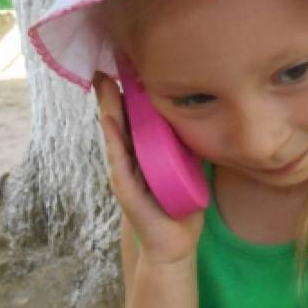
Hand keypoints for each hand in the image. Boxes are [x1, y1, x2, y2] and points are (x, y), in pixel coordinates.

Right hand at [94, 72, 203, 262]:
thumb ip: (185, 144)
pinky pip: (118, 159)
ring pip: (114, 134)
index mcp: (143, 152)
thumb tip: (202, 115)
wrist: (175, 243)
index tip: (126, 65)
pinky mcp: (125, 188)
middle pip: (119, 120)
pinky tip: (110, 120)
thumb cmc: (180, 204)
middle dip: (113, 92)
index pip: (133, 117)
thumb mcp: (186, 166)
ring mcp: (124, 172)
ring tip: (105, 82)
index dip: (128, 92)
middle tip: (108, 64)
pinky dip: (113, 138)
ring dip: (108, 108)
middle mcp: (130, 159)